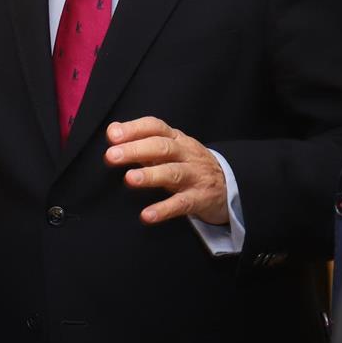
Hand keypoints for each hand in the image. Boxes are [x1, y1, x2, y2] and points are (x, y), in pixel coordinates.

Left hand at [106, 117, 228, 225]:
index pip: (155, 127)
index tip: (112, 135)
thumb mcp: (170, 148)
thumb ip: (142, 140)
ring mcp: (195, 175)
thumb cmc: (190, 164)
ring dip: (150, 175)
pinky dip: (164, 209)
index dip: (134, 129)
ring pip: (173, 172)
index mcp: (176, 139)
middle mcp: (186, 154)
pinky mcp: (200, 198)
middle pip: (162, 147)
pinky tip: (147, 215)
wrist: (230, 184)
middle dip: (135, 150)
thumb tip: (112, 130)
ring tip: (130, 179)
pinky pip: (182, 203)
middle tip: (111, 156)